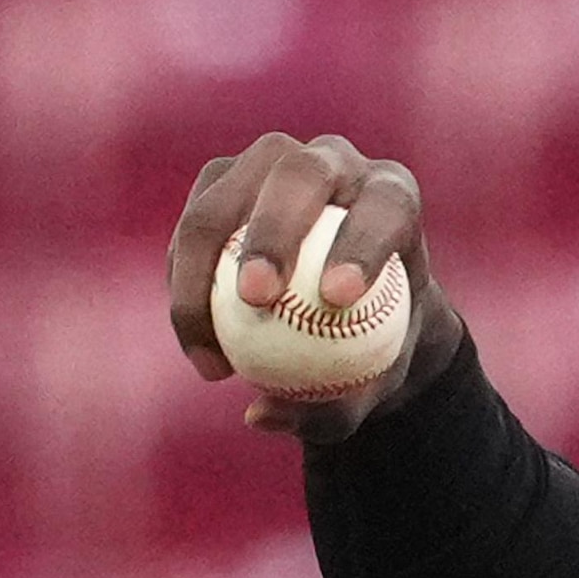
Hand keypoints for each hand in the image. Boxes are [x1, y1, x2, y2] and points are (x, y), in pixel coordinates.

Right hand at [163, 131, 467, 443]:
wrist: (347, 314)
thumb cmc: (374, 349)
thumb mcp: (373, 388)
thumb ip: (333, 408)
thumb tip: (261, 415)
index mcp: (394, 196)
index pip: (386, 205)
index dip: (363, 241)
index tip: (339, 298)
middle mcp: (336, 162)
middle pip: (300, 174)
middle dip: (275, 229)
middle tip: (257, 298)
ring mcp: (273, 162)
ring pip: (227, 193)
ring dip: (205, 262)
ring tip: (207, 343)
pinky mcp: (222, 180)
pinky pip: (192, 223)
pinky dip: (184, 278)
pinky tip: (194, 340)